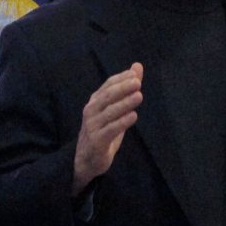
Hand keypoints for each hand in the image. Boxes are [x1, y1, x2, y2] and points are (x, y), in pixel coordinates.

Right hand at [72, 63, 143, 194]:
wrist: (87, 159)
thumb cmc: (104, 130)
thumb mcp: (116, 108)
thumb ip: (126, 89)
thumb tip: (137, 66)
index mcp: (95, 101)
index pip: (107, 85)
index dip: (120, 79)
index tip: (135, 74)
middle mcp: (91, 111)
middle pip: (107, 97)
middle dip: (122, 88)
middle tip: (137, 83)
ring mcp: (92, 126)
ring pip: (109, 112)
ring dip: (125, 103)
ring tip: (139, 96)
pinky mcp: (97, 141)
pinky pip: (110, 130)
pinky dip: (122, 123)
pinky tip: (133, 116)